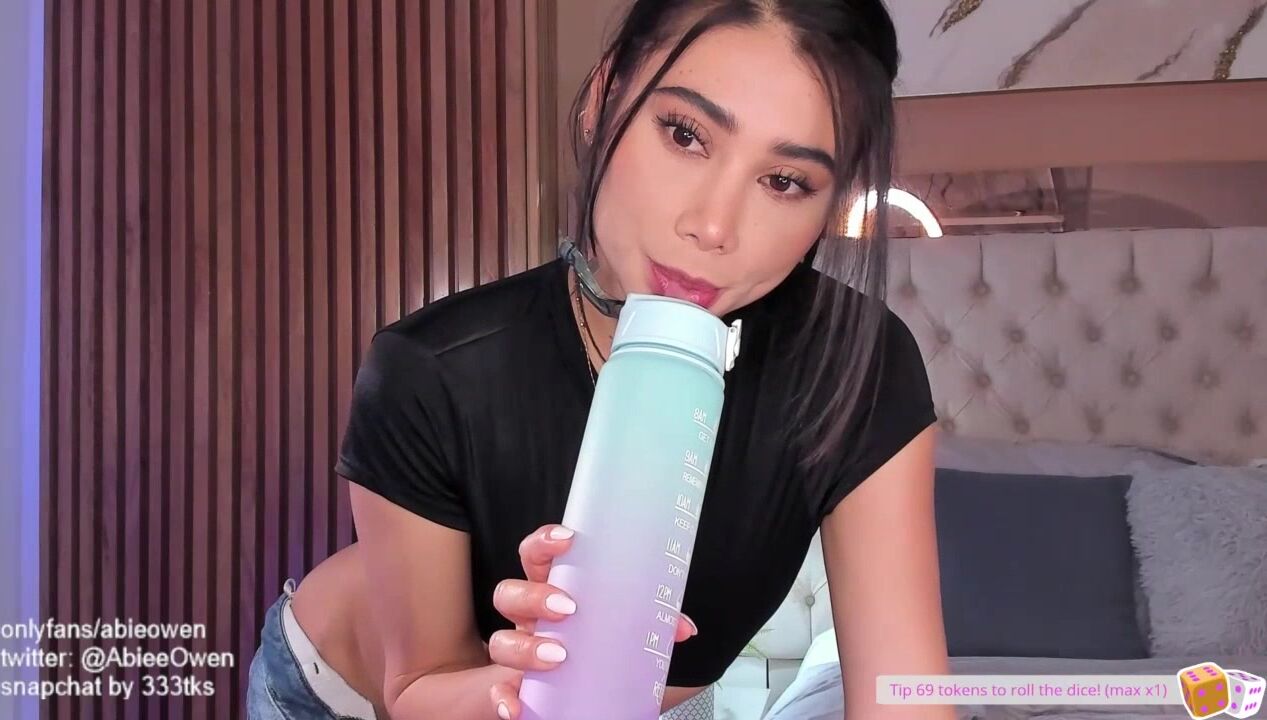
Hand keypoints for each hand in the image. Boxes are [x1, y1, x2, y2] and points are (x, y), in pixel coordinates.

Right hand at [487, 523, 697, 718]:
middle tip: (569, 607)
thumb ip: (653, 624)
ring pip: (500, 640)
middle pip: (508, 593)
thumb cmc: (601, 644)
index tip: (568, 539)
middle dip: (533, 596)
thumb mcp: (626, 628)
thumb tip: (684, 628)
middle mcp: (530, 618)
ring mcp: (519, 650)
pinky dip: (504, 698)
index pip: (535, 556)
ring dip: (525, 647)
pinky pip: (498, 691)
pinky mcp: (515, 686)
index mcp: (552, 590)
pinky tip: (516, 706)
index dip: (543, 542)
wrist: (586, 692)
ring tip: (559, 655)